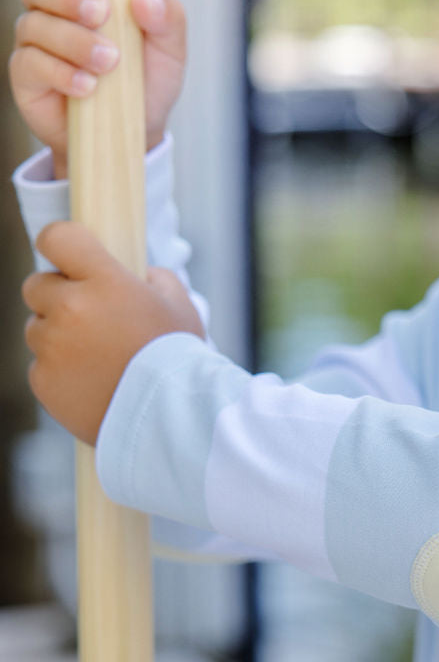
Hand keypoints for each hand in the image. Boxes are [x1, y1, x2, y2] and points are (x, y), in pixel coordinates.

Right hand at [9, 0, 186, 180]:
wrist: (137, 130)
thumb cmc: (147, 78)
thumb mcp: (170, 49)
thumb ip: (167, 17)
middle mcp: (51, 7)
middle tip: (100, 13)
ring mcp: (35, 40)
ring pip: (35, 23)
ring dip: (74, 40)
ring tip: (109, 62)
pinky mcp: (27, 75)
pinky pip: (31, 63)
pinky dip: (61, 72)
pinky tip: (88, 86)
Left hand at [23, 222, 206, 445]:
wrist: (170, 423)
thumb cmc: (180, 363)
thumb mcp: (181, 308)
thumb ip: (157, 281)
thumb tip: (142, 276)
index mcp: (103, 281)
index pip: (56, 238)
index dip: (61, 246)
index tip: (70, 260)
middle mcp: (70, 309)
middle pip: (35, 286)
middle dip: (58, 298)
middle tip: (90, 320)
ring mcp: (52, 347)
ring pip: (36, 330)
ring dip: (58, 338)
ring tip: (97, 360)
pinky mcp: (43, 382)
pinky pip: (41, 368)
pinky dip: (60, 374)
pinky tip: (92, 384)